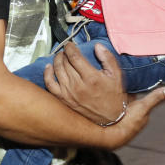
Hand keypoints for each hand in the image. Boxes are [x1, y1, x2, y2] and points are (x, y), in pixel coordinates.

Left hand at [44, 42, 164, 147]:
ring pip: (56, 70)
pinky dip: (47, 74)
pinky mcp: (63, 99)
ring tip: (59, 56)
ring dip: (56, 60)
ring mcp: (68, 93)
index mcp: (91, 78)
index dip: (70, 48)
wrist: (110, 119)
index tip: (70, 45)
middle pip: (64, 63)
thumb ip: (108, 59)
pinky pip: (50, 84)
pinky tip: (49, 67)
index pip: (75, 57)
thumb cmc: (114, 96)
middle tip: (65, 50)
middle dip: (64, 53)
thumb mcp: (117, 76)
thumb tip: (97, 46)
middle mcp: (78, 85)